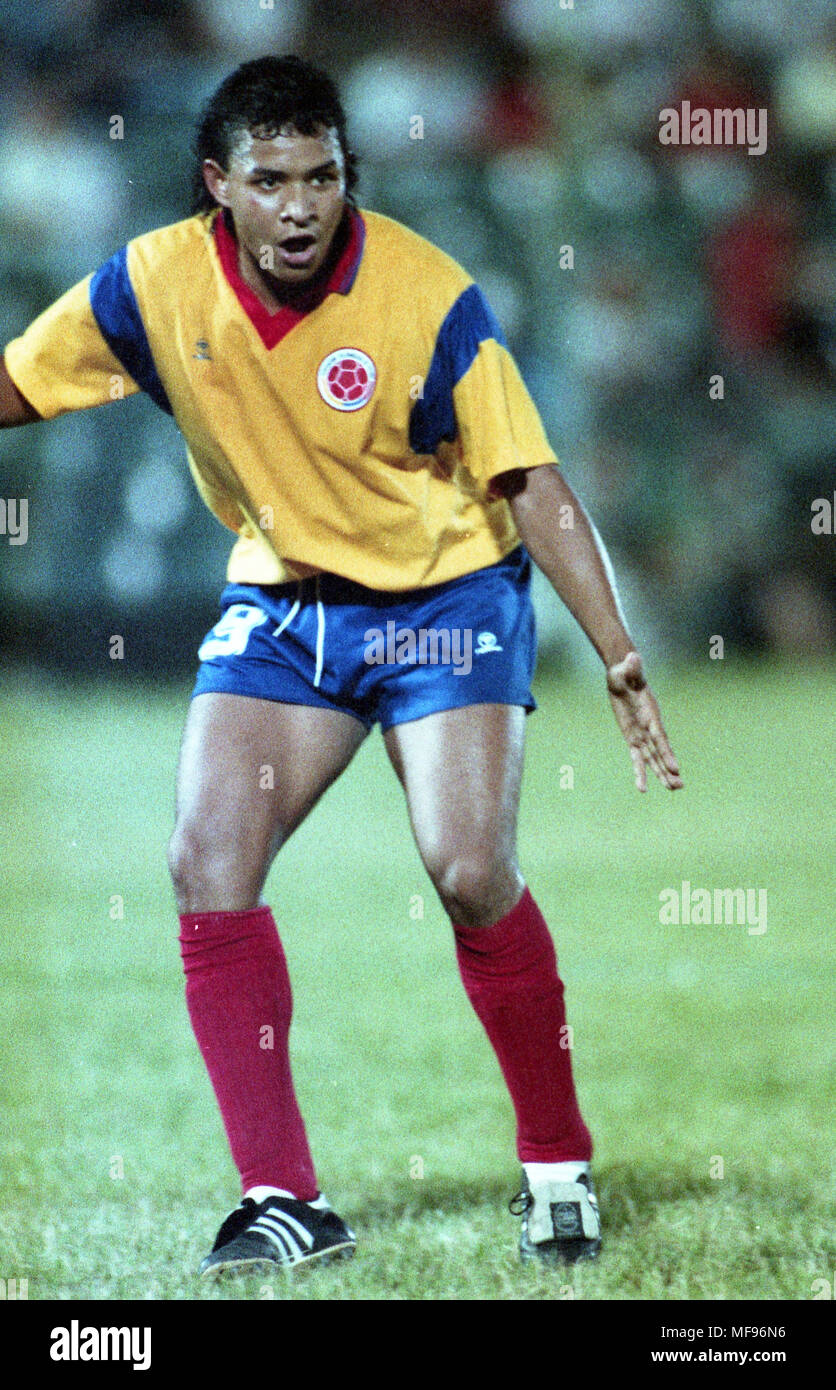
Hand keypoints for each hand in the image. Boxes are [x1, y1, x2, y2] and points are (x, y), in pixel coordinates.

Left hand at [606, 651, 682, 791]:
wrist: (622, 675)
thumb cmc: (624, 672)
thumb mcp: (625, 669)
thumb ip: (631, 667)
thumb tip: (632, 656)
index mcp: (650, 714)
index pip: (659, 737)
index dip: (667, 752)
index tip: (675, 768)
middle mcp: (649, 726)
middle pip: (660, 752)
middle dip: (668, 769)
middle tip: (678, 786)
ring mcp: (642, 733)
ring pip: (653, 758)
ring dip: (661, 774)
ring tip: (673, 790)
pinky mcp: (632, 737)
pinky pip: (637, 757)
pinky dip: (640, 771)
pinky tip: (642, 788)